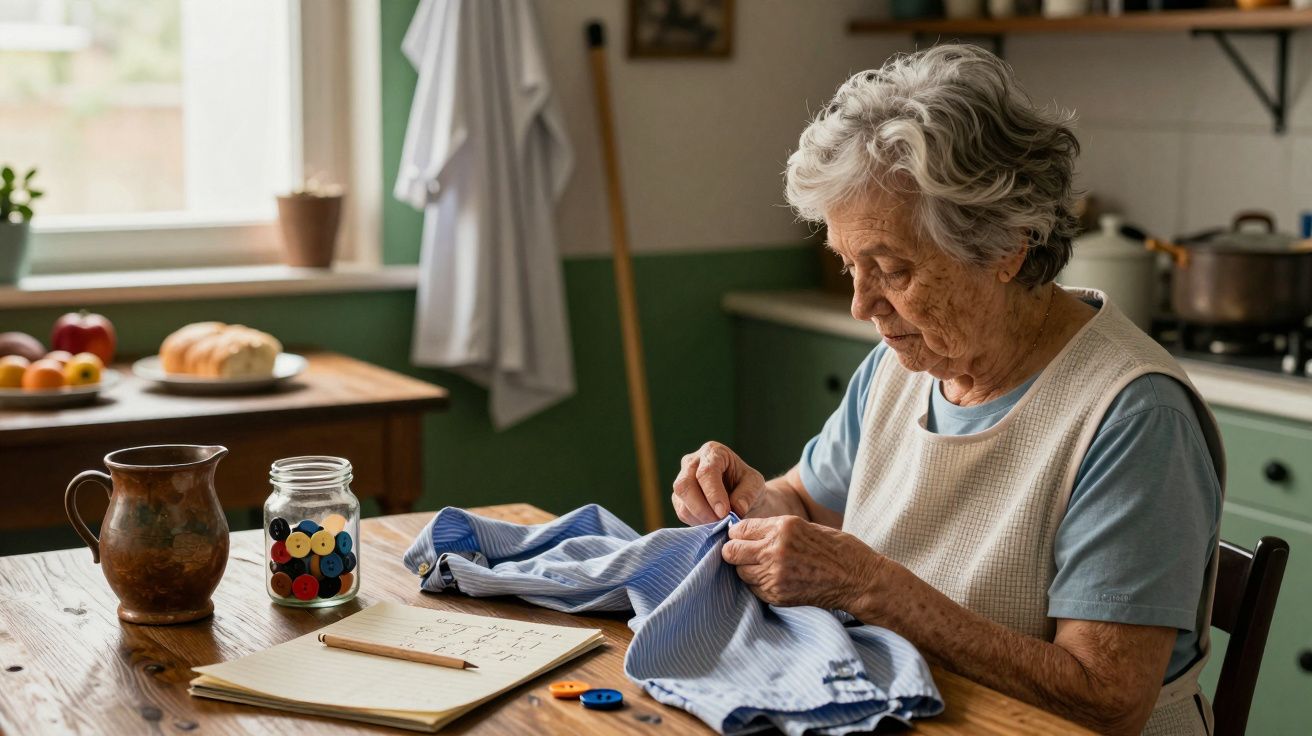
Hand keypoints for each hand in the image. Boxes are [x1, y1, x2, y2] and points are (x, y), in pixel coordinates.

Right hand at [671, 441, 766, 524]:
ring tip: (719, 525)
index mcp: (713, 452)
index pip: (706, 472)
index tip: (724, 512)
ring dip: (700, 518)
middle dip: (701, 508)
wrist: (741, 494)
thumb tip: (737, 509)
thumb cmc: (747, 484)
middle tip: (720, 523)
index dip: (713, 494)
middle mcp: (692, 462)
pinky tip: (712, 524)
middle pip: (685, 485)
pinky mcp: (679, 497)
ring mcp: (682, 479)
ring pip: (681, 501)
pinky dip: (696, 522)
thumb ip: (748, 494)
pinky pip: (681, 512)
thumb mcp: (755, 484)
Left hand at [721, 515, 885, 609]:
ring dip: (748, 570)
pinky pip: (754, 589)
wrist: (859, 579)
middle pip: (731, 552)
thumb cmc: (836, 549)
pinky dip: (759, 585)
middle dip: (735, 552)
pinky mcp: (778, 596)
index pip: (739, 530)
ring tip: (765, 568)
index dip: (737, 534)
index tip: (741, 538)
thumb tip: (744, 533)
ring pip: (741, 572)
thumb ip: (773, 529)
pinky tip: (775, 580)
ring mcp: (775, 575)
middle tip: (745, 555)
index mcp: (782, 527)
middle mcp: (775, 550)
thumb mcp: (804, 526)